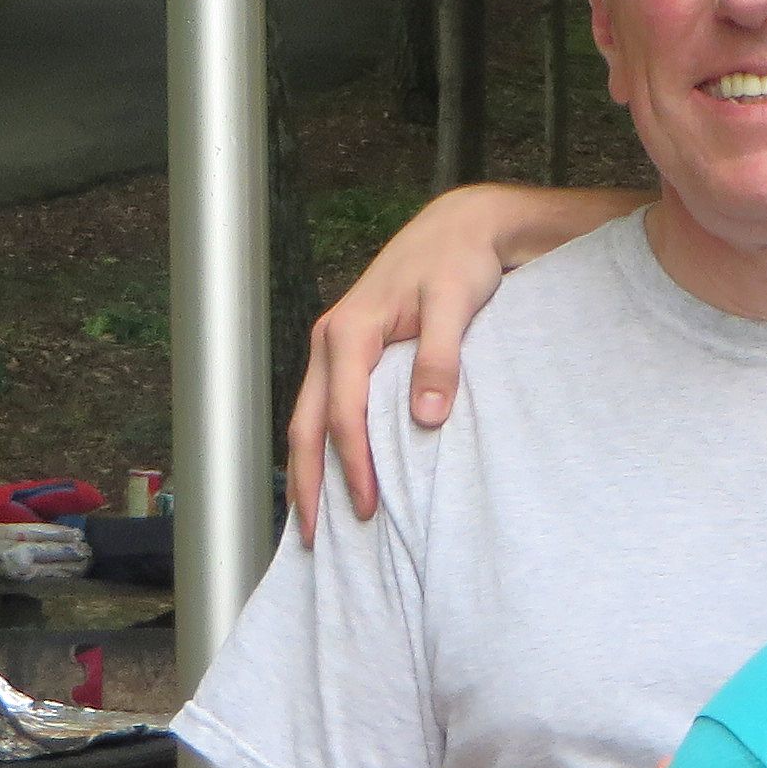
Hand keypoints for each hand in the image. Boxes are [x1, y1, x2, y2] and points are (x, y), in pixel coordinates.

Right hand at [287, 191, 529, 537]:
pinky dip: (323, 446)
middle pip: (306, 424)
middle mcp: (331, 341)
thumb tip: (425, 417)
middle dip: (308, 483)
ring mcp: (335, 348)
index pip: (343, 414)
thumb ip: (440, 358)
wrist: (459, 228)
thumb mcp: (455, 304)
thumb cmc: (459, 263)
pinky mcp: (349, 353)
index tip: (368, 508)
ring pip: (308, 418)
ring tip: (313, 521)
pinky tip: (333, 474)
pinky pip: (325, 407)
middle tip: (315, 539)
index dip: (353, 465)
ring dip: (309, 470)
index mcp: (351, 332)